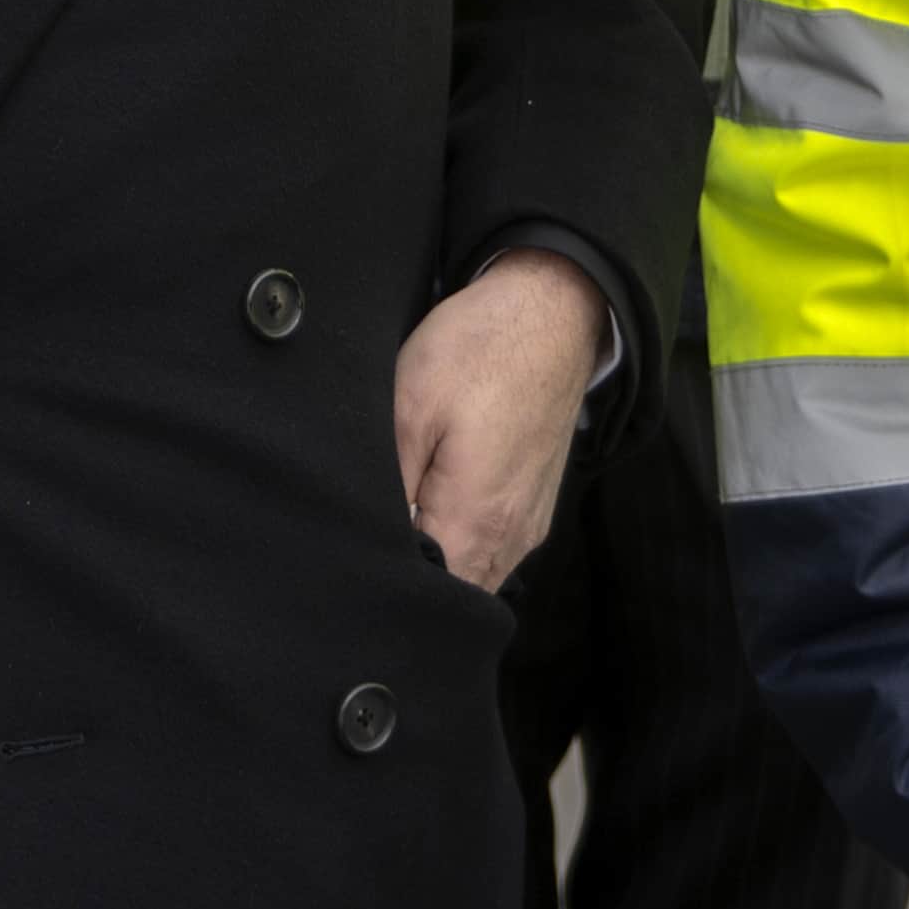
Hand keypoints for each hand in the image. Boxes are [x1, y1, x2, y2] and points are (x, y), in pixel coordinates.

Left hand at [393, 256, 609, 587]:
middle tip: (372, 539)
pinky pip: (494, 550)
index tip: (358, 558)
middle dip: (415, 579)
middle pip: (455, 593)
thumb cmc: (479, 351)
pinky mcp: (533, 505)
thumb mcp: (408, 406)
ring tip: (402, 520)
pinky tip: (434, 505)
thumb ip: (388, 485)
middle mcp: (512, 537)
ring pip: (476, 574)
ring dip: (440, 561)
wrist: (550, 313)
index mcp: (478, 520)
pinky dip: (462, 543)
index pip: (430, 595)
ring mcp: (528, 524)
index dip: (388, 584)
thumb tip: (367, 538)